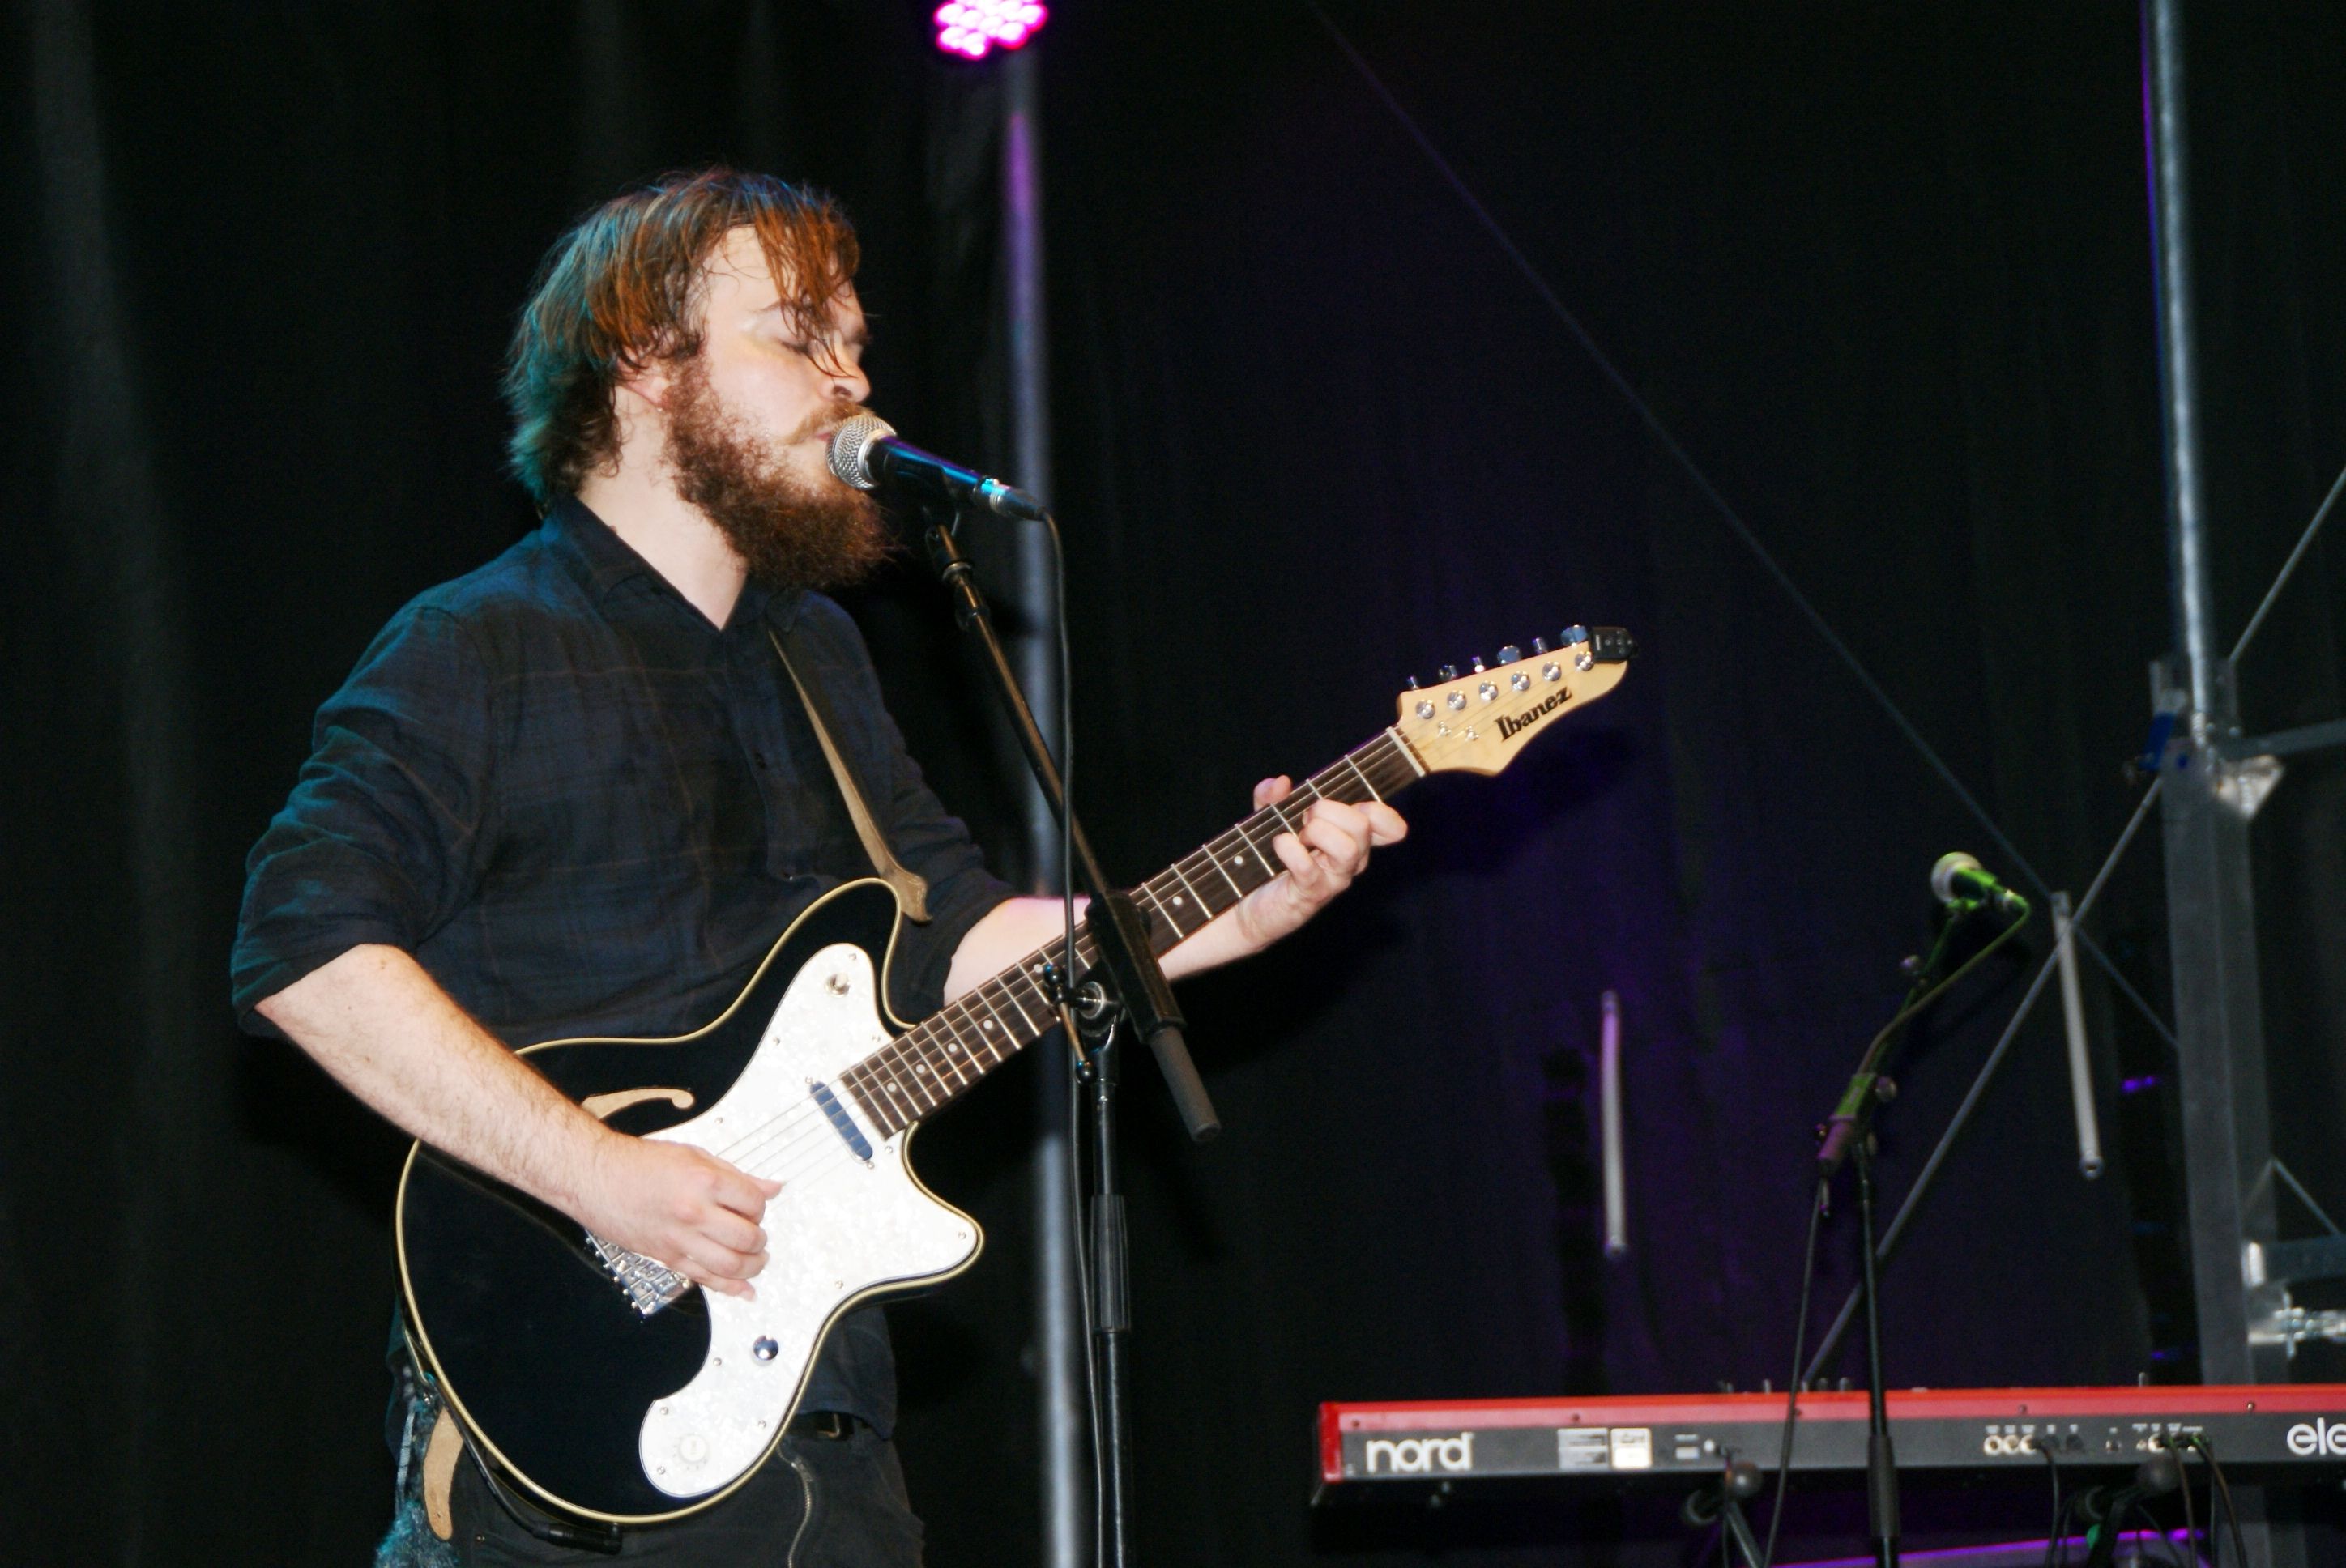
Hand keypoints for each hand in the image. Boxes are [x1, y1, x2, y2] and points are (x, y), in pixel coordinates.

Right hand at [574, 1134, 783, 1299]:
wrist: (596, 1176)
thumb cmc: (638, 1164)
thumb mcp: (694, 1156)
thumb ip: (736, 1175)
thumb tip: (771, 1187)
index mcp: (705, 1181)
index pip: (754, 1203)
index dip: (761, 1206)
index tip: (756, 1207)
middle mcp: (694, 1212)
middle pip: (747, 1238)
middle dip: (760, 1239)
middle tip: (758, 1235)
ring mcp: (679, 1238)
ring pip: (730, 1265)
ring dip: (752, 1266)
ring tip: (757, 1260)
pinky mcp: (666, 1257)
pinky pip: (704, 1279)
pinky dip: (729, 1288)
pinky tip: (744, 1290)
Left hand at [1228, 775, 1407, 954]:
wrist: (1247, 908)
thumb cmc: (1266, 864)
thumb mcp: (1267, 822)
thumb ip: (1271, 798)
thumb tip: (1281, 782)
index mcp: (1348, 839)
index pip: (1386, 826)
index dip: (1381, 813)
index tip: (1356, 806)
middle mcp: (1349, 861)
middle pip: (1362, 826)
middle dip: (1328, 811)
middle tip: (1304, 820)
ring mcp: (1333, 880)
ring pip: (1347, 849)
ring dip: (1317, 832)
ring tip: (1297, 836)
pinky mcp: (1311, 895)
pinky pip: (1309, 867)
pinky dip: (1290, 849)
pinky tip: (1280, 844)